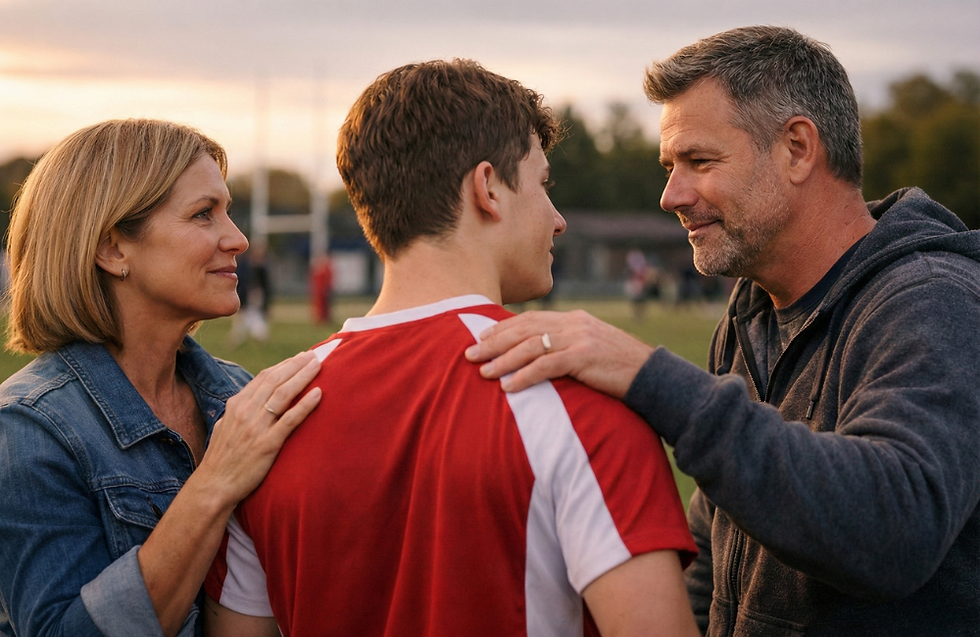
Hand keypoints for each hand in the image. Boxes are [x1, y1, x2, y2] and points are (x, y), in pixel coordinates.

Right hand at [196, 351, 322, 507]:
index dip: (284, 365)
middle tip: (315, 355)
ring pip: (284, 394)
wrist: (214, 485)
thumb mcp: (226, 426)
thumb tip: (254, 398)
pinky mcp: (267, 444)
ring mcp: (257, 427)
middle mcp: (246, 411)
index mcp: (237, 405)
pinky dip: (305, 405)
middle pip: (276, 380)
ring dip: (304, 376)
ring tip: (319, 365)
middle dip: (297, 365)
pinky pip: (290, 420)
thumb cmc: (222, 458)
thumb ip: (240, 411)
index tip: (300, 358)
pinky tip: (319, 393)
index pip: (264, 377)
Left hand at [464, 309, 653, 397]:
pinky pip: (546, 366)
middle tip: (469, 354)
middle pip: (524, 329)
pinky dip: (524, 376)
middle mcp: (574, 324)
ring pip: (530, 346)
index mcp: (574, 319)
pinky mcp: (584, 357)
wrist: (653, 376)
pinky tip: (508, 387)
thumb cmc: (619, 370)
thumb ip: (566, 348)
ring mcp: (579, 339)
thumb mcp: (591, 350)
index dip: (502, 328)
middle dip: (494, 342)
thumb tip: (536, 358)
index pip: (530, 319)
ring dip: (503, 360)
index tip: (480, 338)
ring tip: (482, 372)